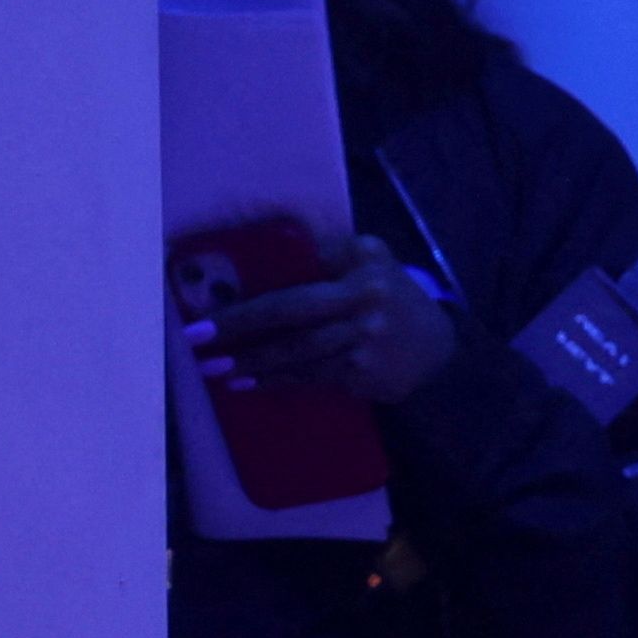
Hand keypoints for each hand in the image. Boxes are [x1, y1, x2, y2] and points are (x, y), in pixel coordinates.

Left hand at [196, 235, 457, 407]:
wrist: (440, 345)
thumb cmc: (389, 293)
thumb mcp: (368, 257)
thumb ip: (325, 253)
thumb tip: (260, 260)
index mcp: (358, 273)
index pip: (293, 289)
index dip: (247, 306)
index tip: (206, 313)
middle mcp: (362, 309)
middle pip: (290, 323)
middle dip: (239, 335)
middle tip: (197, 344)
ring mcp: (364, 347)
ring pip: (298, 357)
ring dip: (253, 366)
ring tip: (215, 372)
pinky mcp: (364, 378)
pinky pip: (312, 379)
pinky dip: (279, 381)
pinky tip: (251, 384)